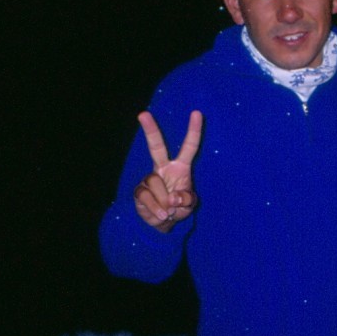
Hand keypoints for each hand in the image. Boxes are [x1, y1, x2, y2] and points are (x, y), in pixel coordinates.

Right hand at [133, 110, 202, 232]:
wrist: (162, 222)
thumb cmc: (179, 207)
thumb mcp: (189, 205)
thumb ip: (186, 199)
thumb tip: (172, 198)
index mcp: (180, 167)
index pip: (189, 147)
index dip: (194, 131)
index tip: (197, 113)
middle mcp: (163, 168)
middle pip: (156, 146)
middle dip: (150, 130)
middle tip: (143, 113)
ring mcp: (150, 178)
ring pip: (154, 182)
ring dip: (165, 201)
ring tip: (169, 211)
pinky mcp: (140, 190)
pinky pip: (146, 196)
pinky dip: (156, 208)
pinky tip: (161, 215)